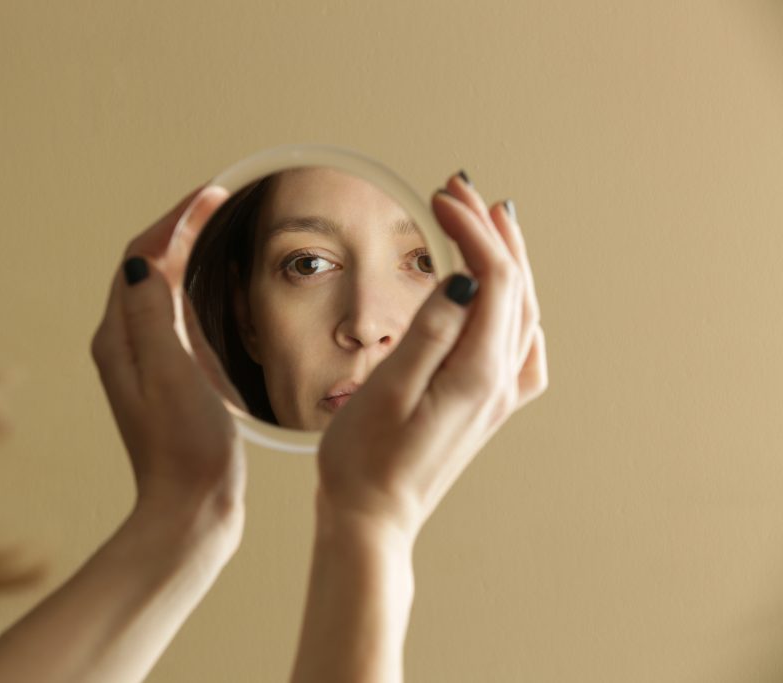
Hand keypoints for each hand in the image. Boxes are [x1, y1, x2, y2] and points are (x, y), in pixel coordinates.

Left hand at [91, 185, 245, 534]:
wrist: (192, 509)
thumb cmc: (185, 447)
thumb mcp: (170, 375)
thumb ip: (152, 316)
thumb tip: (138, 264)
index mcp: (120, 339)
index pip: (138, 257)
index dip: (173, 220)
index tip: (212, 194)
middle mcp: (127, 345)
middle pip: (146, 268)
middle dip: (179, 228)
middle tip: (219, 200)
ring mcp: (148, 363)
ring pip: (162, 290)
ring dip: (186, 253)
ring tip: (219, 227)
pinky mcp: (171, 379)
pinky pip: (178, 315)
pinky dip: (196, 287)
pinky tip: (219, 288)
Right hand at [317, 171, 547, 539]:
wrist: (371, 519)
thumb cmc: (364, 459)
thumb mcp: (387, 392)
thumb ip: (430, 333)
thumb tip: (466, 277)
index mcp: (477, 372)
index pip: (491, 277)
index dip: (471, 228)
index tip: (438, 195)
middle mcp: (499, 381)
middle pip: (514, 286)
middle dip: (491, 230)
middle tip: (460, 188)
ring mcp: (497, 396)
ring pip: (521, 310)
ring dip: (507, 259)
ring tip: (489, 219)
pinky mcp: (485, 406)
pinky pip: (520, 345)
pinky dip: (515, 305)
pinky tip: (500, 297)